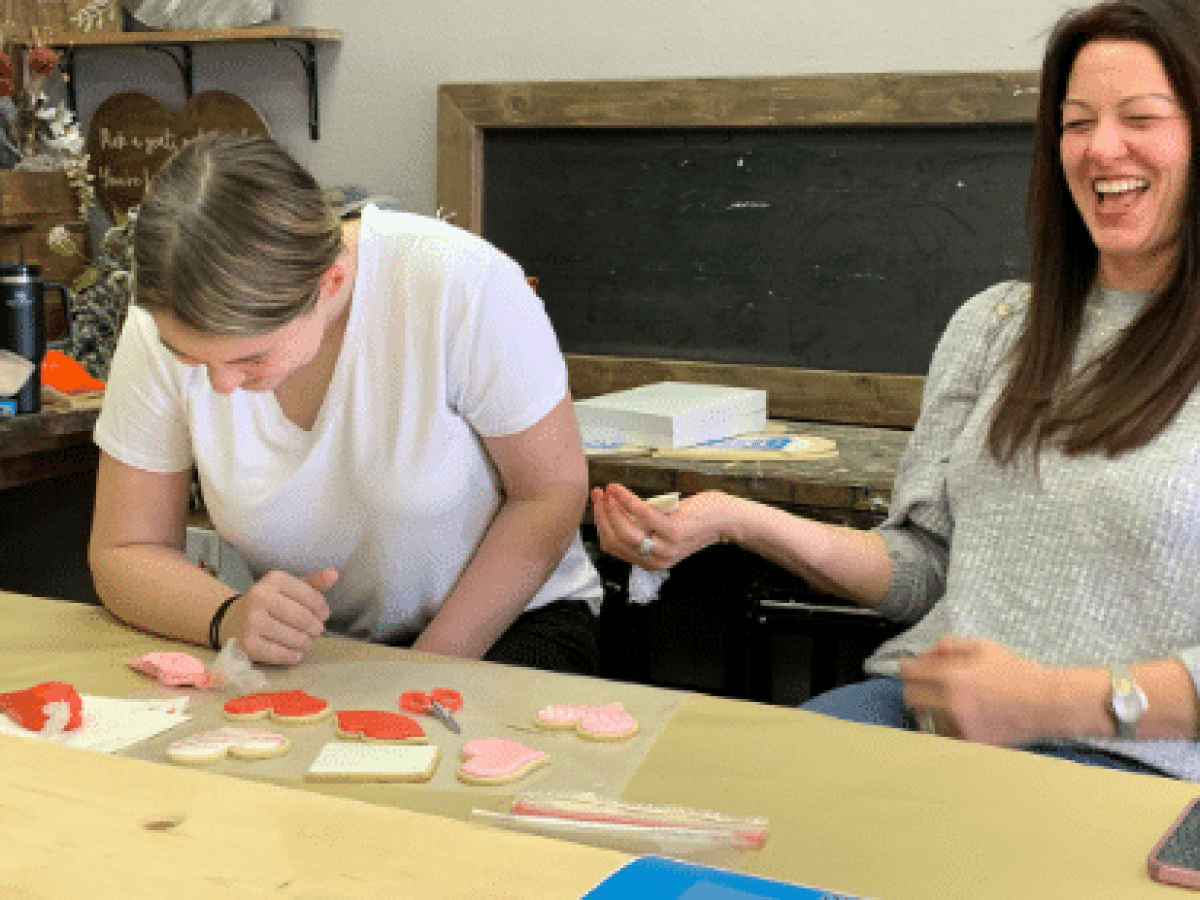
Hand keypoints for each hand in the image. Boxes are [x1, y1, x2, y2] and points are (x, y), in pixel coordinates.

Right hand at [219, 568, 336, 664]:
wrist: (234, 619)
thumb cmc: (271, 602)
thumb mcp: (290, 588)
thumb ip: (313, 583)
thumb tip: (334, 574)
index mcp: (275, 579)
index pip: (313, 597)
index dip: (323, 610)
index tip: (323, 615)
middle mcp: (261, 597)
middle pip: (304, 619)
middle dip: (316, 628)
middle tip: (315, 631)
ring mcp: (252, 621)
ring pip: (295, 638)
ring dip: (305, 643)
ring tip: (304, 641)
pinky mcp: (248, 644)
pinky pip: (281, 655)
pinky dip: (293, 656)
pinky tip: (294, 653)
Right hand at [590, 483, 734, 569]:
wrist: (724, 520)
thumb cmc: (694, 520)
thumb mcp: (662, 530)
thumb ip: (641, 527)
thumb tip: (612, 511)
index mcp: (651, 561)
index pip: (614, 548)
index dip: (600, 525)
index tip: (597, 506)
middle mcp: (656, 559)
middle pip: (615, 540)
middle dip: (601, 516)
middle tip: (597, 495)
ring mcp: (665, 547)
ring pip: (624, 531)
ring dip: (610, 508)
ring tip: (607, 491)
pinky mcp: (673, 532)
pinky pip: (640, 513)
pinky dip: (625, 499)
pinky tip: (618, 489)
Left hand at [897, 636, 1054, 746]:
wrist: (1048, 703)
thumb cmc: (1018, 672)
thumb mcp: (983, 646)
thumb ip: (947, 646)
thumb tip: (923, 654)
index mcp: (952, 676)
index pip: (908, 673)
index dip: (907, 667)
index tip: (910, 668)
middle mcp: (951, 703)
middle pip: (910, 698)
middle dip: (915, 688)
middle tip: (927, 685)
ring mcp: (960, 726)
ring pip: (927, 718)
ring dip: (932, 708)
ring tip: (952, 701)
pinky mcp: (971, 743)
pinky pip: (945, 734)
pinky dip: (948, 725)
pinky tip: (964, 716)